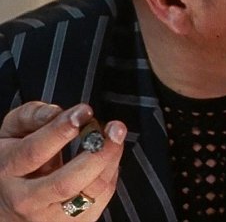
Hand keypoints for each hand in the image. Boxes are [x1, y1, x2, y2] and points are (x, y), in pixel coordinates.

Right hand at [0, 102, 126, 220]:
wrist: (6, 204)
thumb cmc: (14, 162)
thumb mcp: (12, 133)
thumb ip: (32, 116)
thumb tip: (58, 112)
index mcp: (8, 171)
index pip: (34, 152)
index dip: (61, 130)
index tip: (84, 111)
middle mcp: (26, 200)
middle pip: (65, 182)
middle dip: (97, 153)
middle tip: (114, 128)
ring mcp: (49, 217)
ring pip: (88, 193)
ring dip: (110, 161)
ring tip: (117, 137)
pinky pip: (99, 201)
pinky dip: (111, 176)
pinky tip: (110, 158)